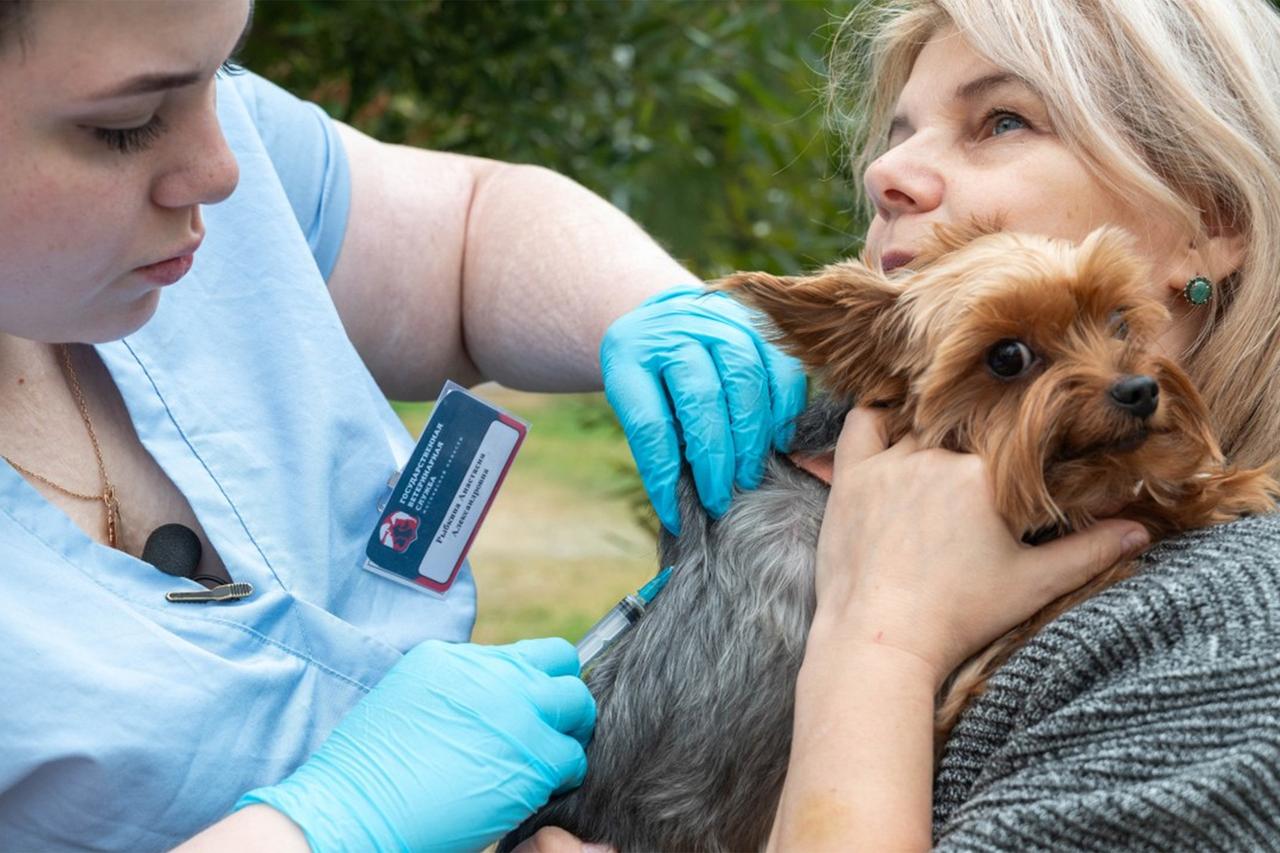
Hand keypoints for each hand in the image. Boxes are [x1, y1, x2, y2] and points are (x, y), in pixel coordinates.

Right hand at [236, 638, 594, 852]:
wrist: (355, 809)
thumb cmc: (370, 771)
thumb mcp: (410, 698)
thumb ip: (458, 688)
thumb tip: (492, 697)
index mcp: (455, 658)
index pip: (523, 653)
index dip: (532, 679)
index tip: (529, 704)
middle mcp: (491, 674)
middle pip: (560, 662)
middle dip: (559, 695)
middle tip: (549, 729)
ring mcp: (516, 710)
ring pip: (577, 704)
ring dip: (566, 731)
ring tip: (545, 760)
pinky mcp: (533, 756)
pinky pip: (572, 758)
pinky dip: (562, 775)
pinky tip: (534, 789)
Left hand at [600, 284, 806, 532]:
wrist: (669, 317)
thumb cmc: (652, 377)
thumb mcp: (636, 402)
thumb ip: (657, 442)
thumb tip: (680, 507)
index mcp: (629, 354)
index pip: (649, 424)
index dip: (664, 476)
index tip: (674, 515)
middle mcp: (675, 329)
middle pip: (700, 400)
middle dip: (714, 459)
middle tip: (720, 499)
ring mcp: (719, 319)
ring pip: (744, 380)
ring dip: (750, 438)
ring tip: (749, 476)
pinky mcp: (759, 323)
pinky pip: (780, 368)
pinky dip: (783, 410)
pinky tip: (779, 443)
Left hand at [812, 408, 1149, 682]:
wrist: (881, 641)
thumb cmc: (960, 616)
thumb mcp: (1033, 585)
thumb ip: (1088, 552)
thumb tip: (1139, 531)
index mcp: (988, 474)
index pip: (1014, 442)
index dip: (1019, 455)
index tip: (1017, 474)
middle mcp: (938, 456)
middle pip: (966, 432)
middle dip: (977, 447)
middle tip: (974, 474)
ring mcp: (890, 463)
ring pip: (918, 427)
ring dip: (931, 437)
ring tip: (939, 462)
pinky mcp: (851, 476)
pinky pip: (860, 425)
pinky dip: (876, 420)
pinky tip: (891, 429)